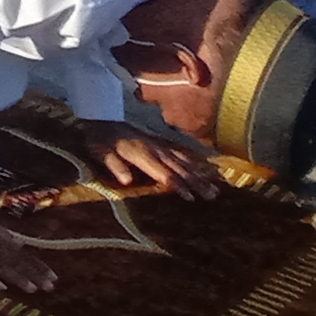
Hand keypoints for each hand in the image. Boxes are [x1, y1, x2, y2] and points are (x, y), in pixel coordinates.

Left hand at [89, 120, 215, 196]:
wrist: (101, 116)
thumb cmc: (99, 140)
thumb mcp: (101, 153)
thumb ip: (115, 166)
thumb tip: (127, 181)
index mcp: (142, 155)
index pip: (164, 173)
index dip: (178, 185)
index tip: (191, 198)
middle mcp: (155, 150)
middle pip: (179, 168)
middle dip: (197, 183)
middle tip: (213, 196)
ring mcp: (159, 145)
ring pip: (184, 161)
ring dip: (201, 173)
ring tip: (217, 186)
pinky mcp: (160, 142)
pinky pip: (181, 151)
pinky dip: (195, 160)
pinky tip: (206, 166)